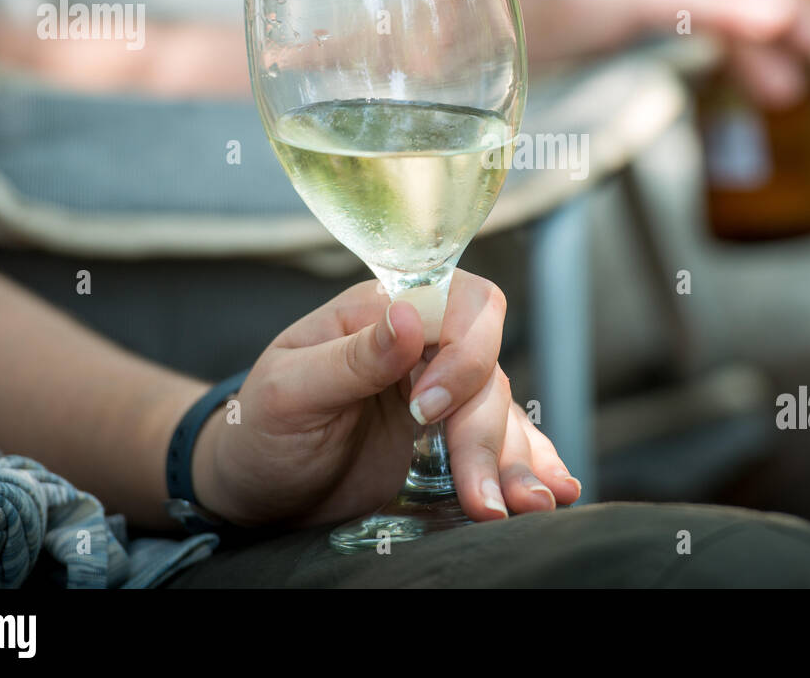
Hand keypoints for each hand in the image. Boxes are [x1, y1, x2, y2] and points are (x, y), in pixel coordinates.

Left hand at [190, 272, 580, 526]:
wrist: (254, 488)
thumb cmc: (259, 429)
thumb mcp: (287, 391)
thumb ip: (350, 356)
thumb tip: (408, 315)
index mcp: (381, 313)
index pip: (457, 302)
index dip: (463, 351)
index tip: (427, 409)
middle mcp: (421, 347)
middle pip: (486, 367)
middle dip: (485, 433)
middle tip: (477, 495)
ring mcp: (441, 397)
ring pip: (502, 411)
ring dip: (517, 460)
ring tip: (525, 508)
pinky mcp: (450, 442)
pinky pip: (506, 443)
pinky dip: (534, 464)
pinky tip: (554, 490)